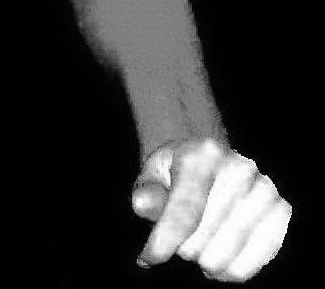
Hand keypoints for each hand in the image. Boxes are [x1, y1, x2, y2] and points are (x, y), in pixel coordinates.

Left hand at [131, 138, 290, 280]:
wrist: (213, 160)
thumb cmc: (177, 172)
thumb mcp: (154, 174)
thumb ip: (148, 191)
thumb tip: (142, 204)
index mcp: (204, 154)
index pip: (184, 211)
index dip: (163, 241)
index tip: (145, 260)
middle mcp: (240, 168)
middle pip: (202, 237)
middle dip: (182, 247)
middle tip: (178, 238)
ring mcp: (265, 189)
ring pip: (225, 254)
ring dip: (205, 259)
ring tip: (198, 245)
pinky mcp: (282, 211)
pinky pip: (254, 261)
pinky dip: (232, 269)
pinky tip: (219, 264)